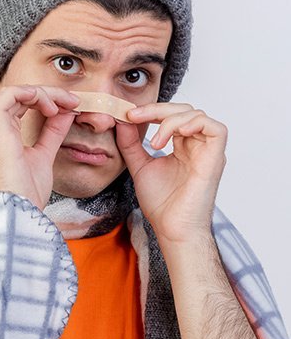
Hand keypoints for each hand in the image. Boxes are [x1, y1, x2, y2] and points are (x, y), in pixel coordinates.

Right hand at [0, 85, 79, 210]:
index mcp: (1, 138)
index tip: (71, 107)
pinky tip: (47, 103)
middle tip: (72, 101)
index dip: (46, 100)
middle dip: (48, 94)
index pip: (20, 105)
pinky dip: (28, 93)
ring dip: (41, 92)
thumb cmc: (28, 194)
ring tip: (62, 104)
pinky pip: (6, 98)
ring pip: (14, 93)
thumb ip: (53, 132)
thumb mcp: (45, 156)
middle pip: (18, 97)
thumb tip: (66, 112)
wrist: (20, 213)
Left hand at [118, 103, 227, 246]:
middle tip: (134, 116)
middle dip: (157, 109)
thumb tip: (122, 120)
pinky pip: (215, 128)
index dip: (151, 111)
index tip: (129, 115)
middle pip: (184, 110)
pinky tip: (174, 136)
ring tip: (155, 143)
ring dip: (171, 120)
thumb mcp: (139, 167)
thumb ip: (131, 144)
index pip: (171, 116)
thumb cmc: (161, 204)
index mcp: (182, 147)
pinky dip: (194, 124)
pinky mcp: (216, 157)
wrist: (172, 228)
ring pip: (197, 115)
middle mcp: (197, 146)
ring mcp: (208, 151)